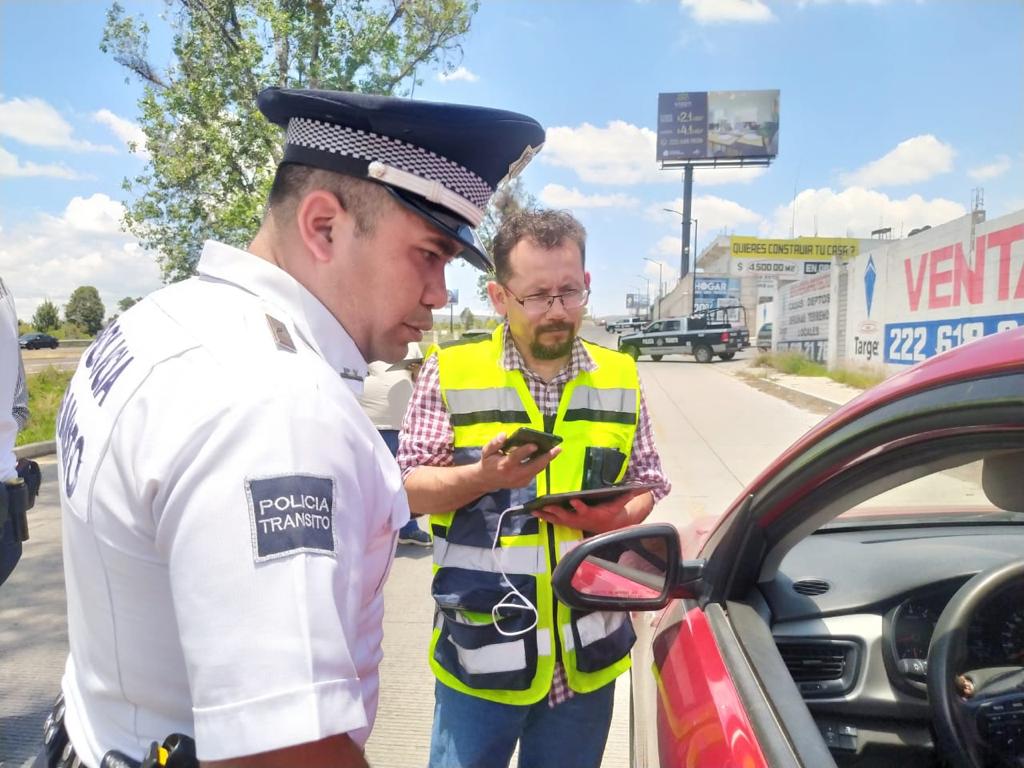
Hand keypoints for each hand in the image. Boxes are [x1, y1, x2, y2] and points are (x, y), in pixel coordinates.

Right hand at [474, 432, 560, 493]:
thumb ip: (495, 443)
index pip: (516, 457)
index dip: (525, 451)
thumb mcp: (486, 451)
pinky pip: (535, 472)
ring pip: (537, 470)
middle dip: (546, 457)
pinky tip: (547, 455)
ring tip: (556, 450)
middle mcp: (514, 475)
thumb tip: (504, 435)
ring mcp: (520, 481)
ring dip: (547, 460)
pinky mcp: (524, 483)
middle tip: (557, 448)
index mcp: (504, 465)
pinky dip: (541, 463)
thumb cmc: (488, 462)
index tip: (535, 444)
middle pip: (533, 466)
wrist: (486, 480)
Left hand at [532, 489, 650, 534]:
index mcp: (593, 513)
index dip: (579, 506)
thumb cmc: (613, 511)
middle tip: (546, 506)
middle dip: (556, 511)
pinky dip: (546, 517)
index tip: (573, 500)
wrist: (609, 526)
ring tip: (535, 510)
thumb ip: (628, 495)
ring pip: (558, 519)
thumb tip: (640, 486)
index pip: (585, 510)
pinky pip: (556, 521)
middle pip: (567, 516)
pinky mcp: (569, 522)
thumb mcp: (621, 503)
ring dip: (547, 515)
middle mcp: (581, 520)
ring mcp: (574, 522)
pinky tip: (535, 513)